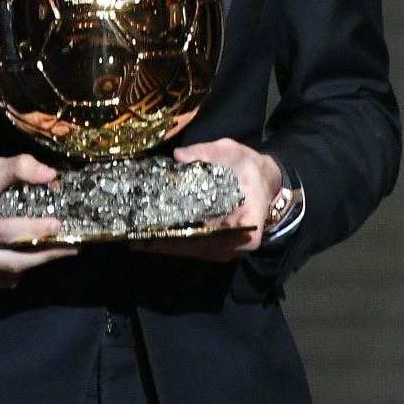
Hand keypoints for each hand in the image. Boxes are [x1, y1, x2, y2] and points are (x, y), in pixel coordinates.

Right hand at [0, 154, 79, 288]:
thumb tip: (50, 175)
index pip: (1, 233)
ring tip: (64, 249)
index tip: (57, 225)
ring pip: (11, 270)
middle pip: (10, 259)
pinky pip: (7, 277)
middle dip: (43, 253)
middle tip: (72, 245)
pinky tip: (39, 253)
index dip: (31, 230)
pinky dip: (25, 266)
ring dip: (39, 261)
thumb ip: (20, 167)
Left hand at [131, 139, 280, 261]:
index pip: (229, 235)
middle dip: (173, 244)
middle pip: (206, 248)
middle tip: (142, 239)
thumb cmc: (246, 165)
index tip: (172, 233)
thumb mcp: (230, 151)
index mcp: (252, 217)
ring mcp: (230, 247)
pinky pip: (197, 249)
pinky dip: (176, 245)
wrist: (261, 179)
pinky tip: (154, 240)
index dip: (199, 237)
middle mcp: (242, 240)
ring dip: (171, 248)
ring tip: (141, 241)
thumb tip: (178, 155)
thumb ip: (206, 152)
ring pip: (198, 252)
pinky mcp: (219, 246)